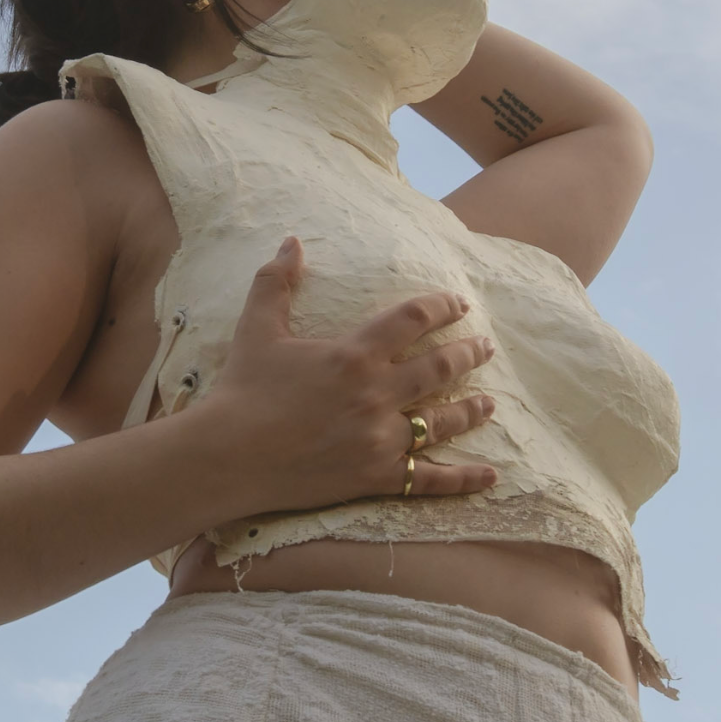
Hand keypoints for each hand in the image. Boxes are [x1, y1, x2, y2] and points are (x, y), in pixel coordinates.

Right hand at [202, 235, 497, 516]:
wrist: (229, 456)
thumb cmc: (242, 389)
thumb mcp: (257, 327)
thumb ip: (277, 281)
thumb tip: (291, 241)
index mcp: (354, 353)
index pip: (413, 320)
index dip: (441, 307)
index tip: (458, 303)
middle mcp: (377, 394)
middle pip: (439, 369)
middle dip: (468, 354)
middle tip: (486, 346)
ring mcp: (380, 439)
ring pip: (441, 422)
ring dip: (471, 410)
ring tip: (491, 403)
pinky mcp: (375, 477)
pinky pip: (429, 480)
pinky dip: (463, 479)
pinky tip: (490, 476)